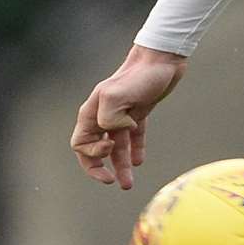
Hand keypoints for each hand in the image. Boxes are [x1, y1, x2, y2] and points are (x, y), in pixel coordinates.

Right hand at [72, 45, 186, 189]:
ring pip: (116, 147)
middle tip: (112, 182)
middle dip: (99, 168)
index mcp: (92, 112)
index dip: (91, 155)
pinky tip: (139, 162)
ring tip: (128, 185)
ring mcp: (122, 115)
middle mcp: (104, 115)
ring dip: (120, 166)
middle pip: (94, 150)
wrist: (163, 60)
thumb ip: (109, 118)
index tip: (110, 149)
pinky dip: (135, 150)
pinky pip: (134, 137)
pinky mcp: (140, 113)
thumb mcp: (116, 96)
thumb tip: (121, 132)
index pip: (80, 144)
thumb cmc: (139, 75)